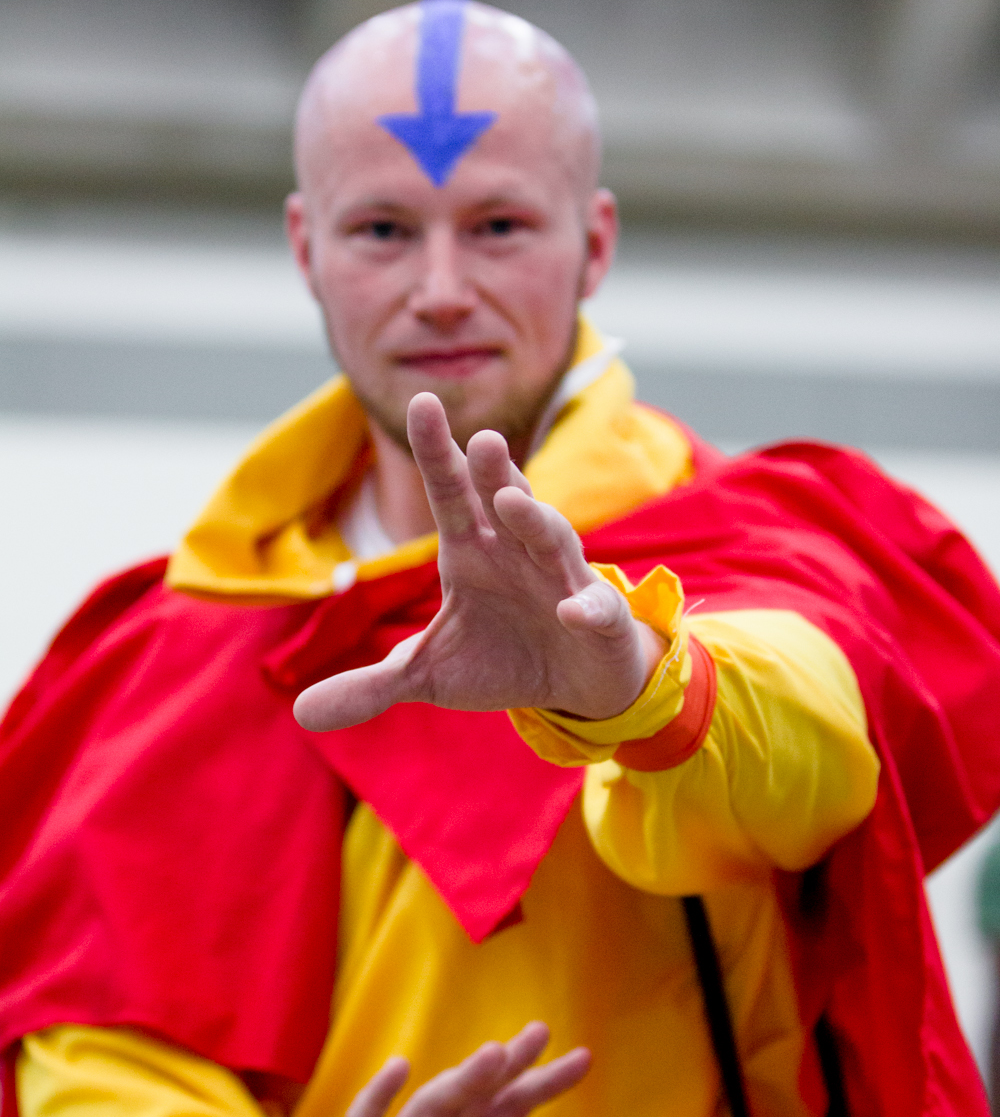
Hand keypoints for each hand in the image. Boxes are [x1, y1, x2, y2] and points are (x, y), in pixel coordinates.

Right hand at [257, 1023, 590, 1116]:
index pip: (511, 1110)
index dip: (543, 1085)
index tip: (583, 1057)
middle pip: (478, 1095)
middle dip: (507, 1066)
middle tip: (540, 1031)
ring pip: (433, 1107)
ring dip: (461, 1081)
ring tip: (492, 1054)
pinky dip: (379, 1098)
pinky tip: (398, 1068)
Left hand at [293, 393, 665, 731]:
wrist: (576, 687)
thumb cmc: (502, 658)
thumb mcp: (429, 674)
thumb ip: (371, 685)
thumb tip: (301, 714)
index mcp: (472, 552)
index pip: (450, 494)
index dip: (436, 452)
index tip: (421, 402)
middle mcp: (518, 551)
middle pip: (503, 501)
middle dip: (493, 472)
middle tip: (480, 439)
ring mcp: (562, 580)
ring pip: (552, 539)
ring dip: (536, 520)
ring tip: (512, 502)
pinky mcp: (599, 619)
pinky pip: (594, 608)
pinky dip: (587, 608)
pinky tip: (572, 611)